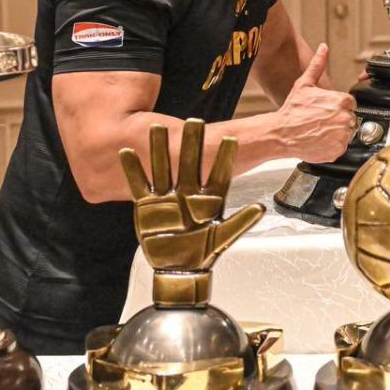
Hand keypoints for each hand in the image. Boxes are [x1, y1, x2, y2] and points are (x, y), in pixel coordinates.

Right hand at [119, 119, 263, 271]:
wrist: (180, 269)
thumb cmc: (204, 252)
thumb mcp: (225, 237)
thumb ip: (241, 221)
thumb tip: (261, 207)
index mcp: (209, 198)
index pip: (218, 173)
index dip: (224, 157)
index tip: (230, 138)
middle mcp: (188, 192)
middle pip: (189, 162)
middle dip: (191, 142)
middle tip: (194, 121)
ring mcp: (167, 197)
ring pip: (163, 166)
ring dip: (160, 147)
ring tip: (158, 126)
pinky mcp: (148, 205)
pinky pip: (139, 184)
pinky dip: (133, 169)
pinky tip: (127, 151)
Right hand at [276, 43, 356, 162]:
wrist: (281, 133)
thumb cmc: (291, 110)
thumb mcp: (304, 84)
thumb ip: (318, 64)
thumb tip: (323, 48)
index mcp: (341, 101)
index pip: (350, 103)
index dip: (338, 106)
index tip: (326, 110)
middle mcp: (344, 118)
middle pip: (350, 118)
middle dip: (338, 119)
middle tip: (321, 121)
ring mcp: (342, 136)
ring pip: (346, 133)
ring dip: (336, 132)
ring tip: (319, 130)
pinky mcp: (337, 150)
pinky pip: (341, 147)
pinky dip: (333, 145)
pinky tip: (320, 140)